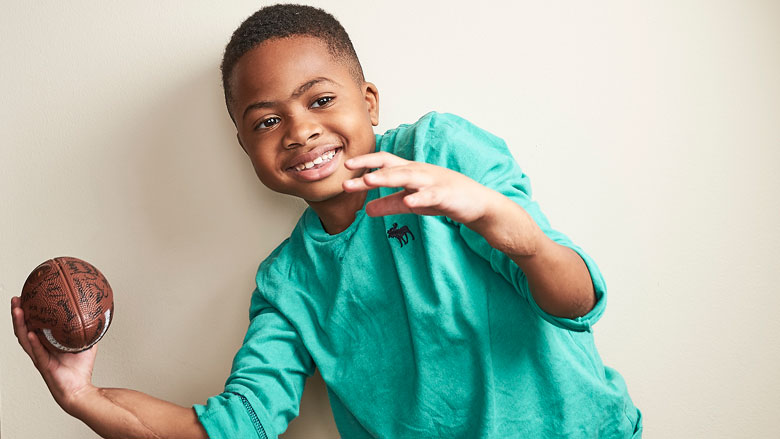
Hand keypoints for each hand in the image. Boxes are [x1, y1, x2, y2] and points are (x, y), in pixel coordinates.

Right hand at [11, 296, 97, 414]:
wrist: (80, 389)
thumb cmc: (80, 369)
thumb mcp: (86, 343)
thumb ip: (89, 329)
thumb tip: (98, 313)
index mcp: (46, 343)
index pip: (33, 324)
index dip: (28, 312)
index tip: (26, 296)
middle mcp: (39, 348)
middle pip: (23, 328)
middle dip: (18, 314)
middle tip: (16, 299)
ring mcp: (39, 357)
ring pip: (25, 338)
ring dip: (20, 324)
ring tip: (18, 310)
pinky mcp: (44, 365)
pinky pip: (37, 352)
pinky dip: (33, 342)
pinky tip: (31, 333)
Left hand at [343, 152, 499, 224]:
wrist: (477, 204)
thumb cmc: (443, 198)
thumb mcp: (412, 203)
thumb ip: (389, 204)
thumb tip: (365, 209)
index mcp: (410, 171)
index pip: (384, 162)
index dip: (365, 163)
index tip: (345, 168)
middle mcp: (420, 172)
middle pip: (392, 167)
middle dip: (370, 170)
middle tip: (348, 173)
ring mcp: (433, 181)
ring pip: (408, 177)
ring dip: (388, 177)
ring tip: (369, 181)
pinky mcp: (446, 195)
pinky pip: (431, 195)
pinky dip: (419, 197)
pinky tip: (408, 201)